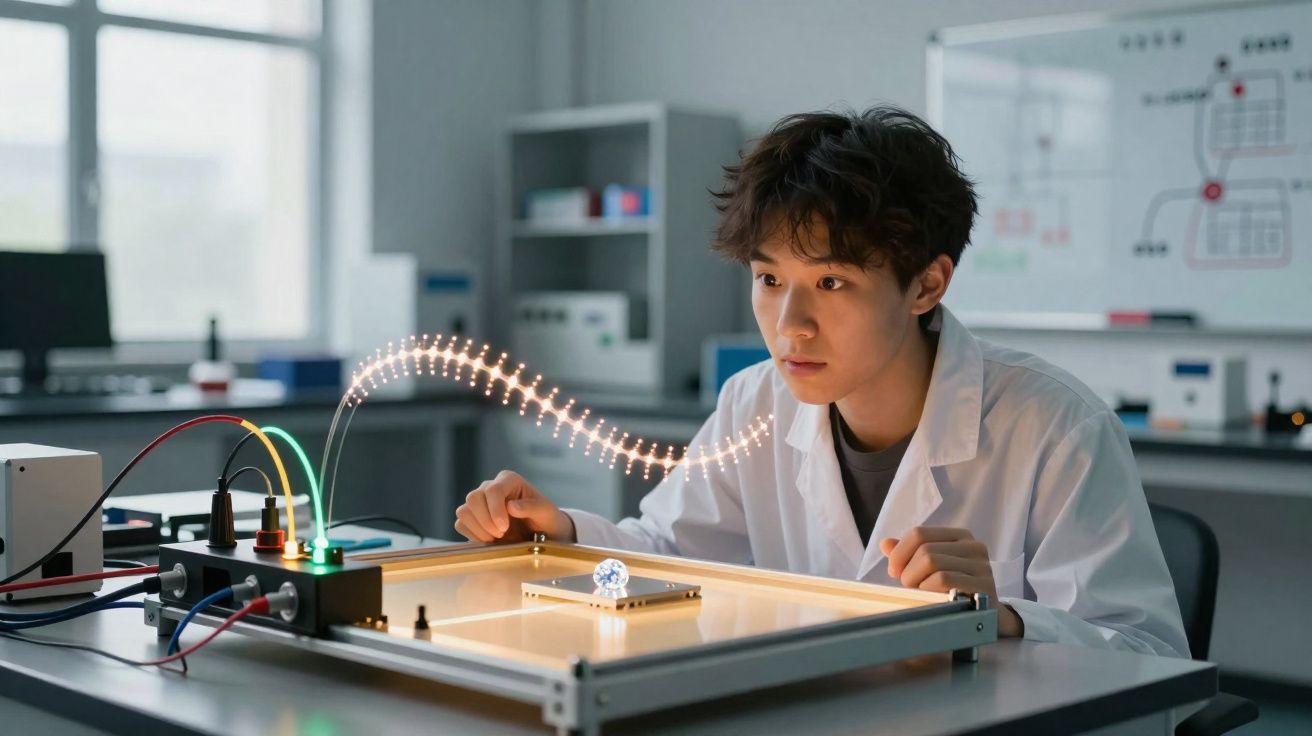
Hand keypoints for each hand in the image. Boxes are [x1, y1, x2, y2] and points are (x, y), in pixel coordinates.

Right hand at [454, 470, 576, 543]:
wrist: (542, 534)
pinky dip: (472, 534)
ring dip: (478, 528)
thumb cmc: (546, 519)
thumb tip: (511, 506)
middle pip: (473, 498)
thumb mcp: (546, 512)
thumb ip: (531, 507)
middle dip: (485, 521)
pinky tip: (489, 540)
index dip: (495, 509)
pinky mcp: (472, 518)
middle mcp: (490, 488)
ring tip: (496, 538)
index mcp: (509, 480)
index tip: (504, 528)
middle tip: (501, 534)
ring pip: (464, 511)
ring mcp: (479, 503)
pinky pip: (461, 524)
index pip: (493, 489)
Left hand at [880, 526, 1023, 637]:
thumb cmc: (955, 589)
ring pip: (932, 562)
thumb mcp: (933, 568)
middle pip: (924, 550)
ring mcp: (982, 566)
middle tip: (908, 586)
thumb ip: (910, 554)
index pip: (919, 533)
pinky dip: (929, 589)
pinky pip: (944, 580)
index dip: (899, 552)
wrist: (987, 615)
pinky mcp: (984, 586)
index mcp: (960, 536)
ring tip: (920, 592)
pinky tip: (932, 598)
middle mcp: (974, 547)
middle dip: (908, 571)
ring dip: (917, 581)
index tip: (894, 571)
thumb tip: (885, 544)